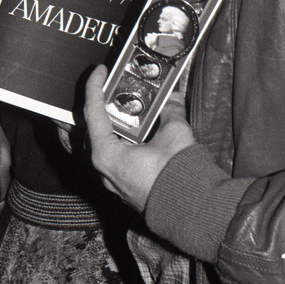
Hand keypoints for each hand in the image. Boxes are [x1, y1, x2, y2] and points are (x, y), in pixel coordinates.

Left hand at [84, 65, 195, 211]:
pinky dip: (122, 140)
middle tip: (113, 87)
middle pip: (94, 130)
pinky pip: (116, 158)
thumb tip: (171, 97)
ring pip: (105, 145)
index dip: (95, 87)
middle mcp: (104, 170)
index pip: (93, 113)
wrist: (192, 211)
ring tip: (126, 106)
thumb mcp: (175, 132)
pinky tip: (137, 131)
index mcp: (107, 155)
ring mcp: (113, 181)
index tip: (100, 71)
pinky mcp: (125, 187)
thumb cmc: (178, 174)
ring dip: (114, 124)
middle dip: (102, 106)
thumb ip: (170, 109)